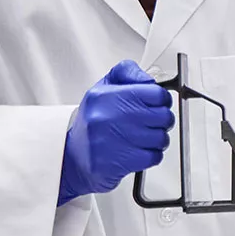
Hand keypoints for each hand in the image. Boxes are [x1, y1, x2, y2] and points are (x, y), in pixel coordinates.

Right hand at [59, 61, 173, 205]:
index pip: (155, 93)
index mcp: (106, 96)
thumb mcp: (103, 88)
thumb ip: (127, 73)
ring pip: (161, 137)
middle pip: (163, 116)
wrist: (72, 157)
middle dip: (161, 120)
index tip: (157, 104)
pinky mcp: (121, 162)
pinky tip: (137, 150)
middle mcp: (109, 117)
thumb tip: (149, 79)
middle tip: (150, 122)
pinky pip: (155, 156)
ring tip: (141, 137)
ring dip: (157, 139)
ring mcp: (115, 140)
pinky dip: (151, 155)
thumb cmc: (91, 123)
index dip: (162, 99)